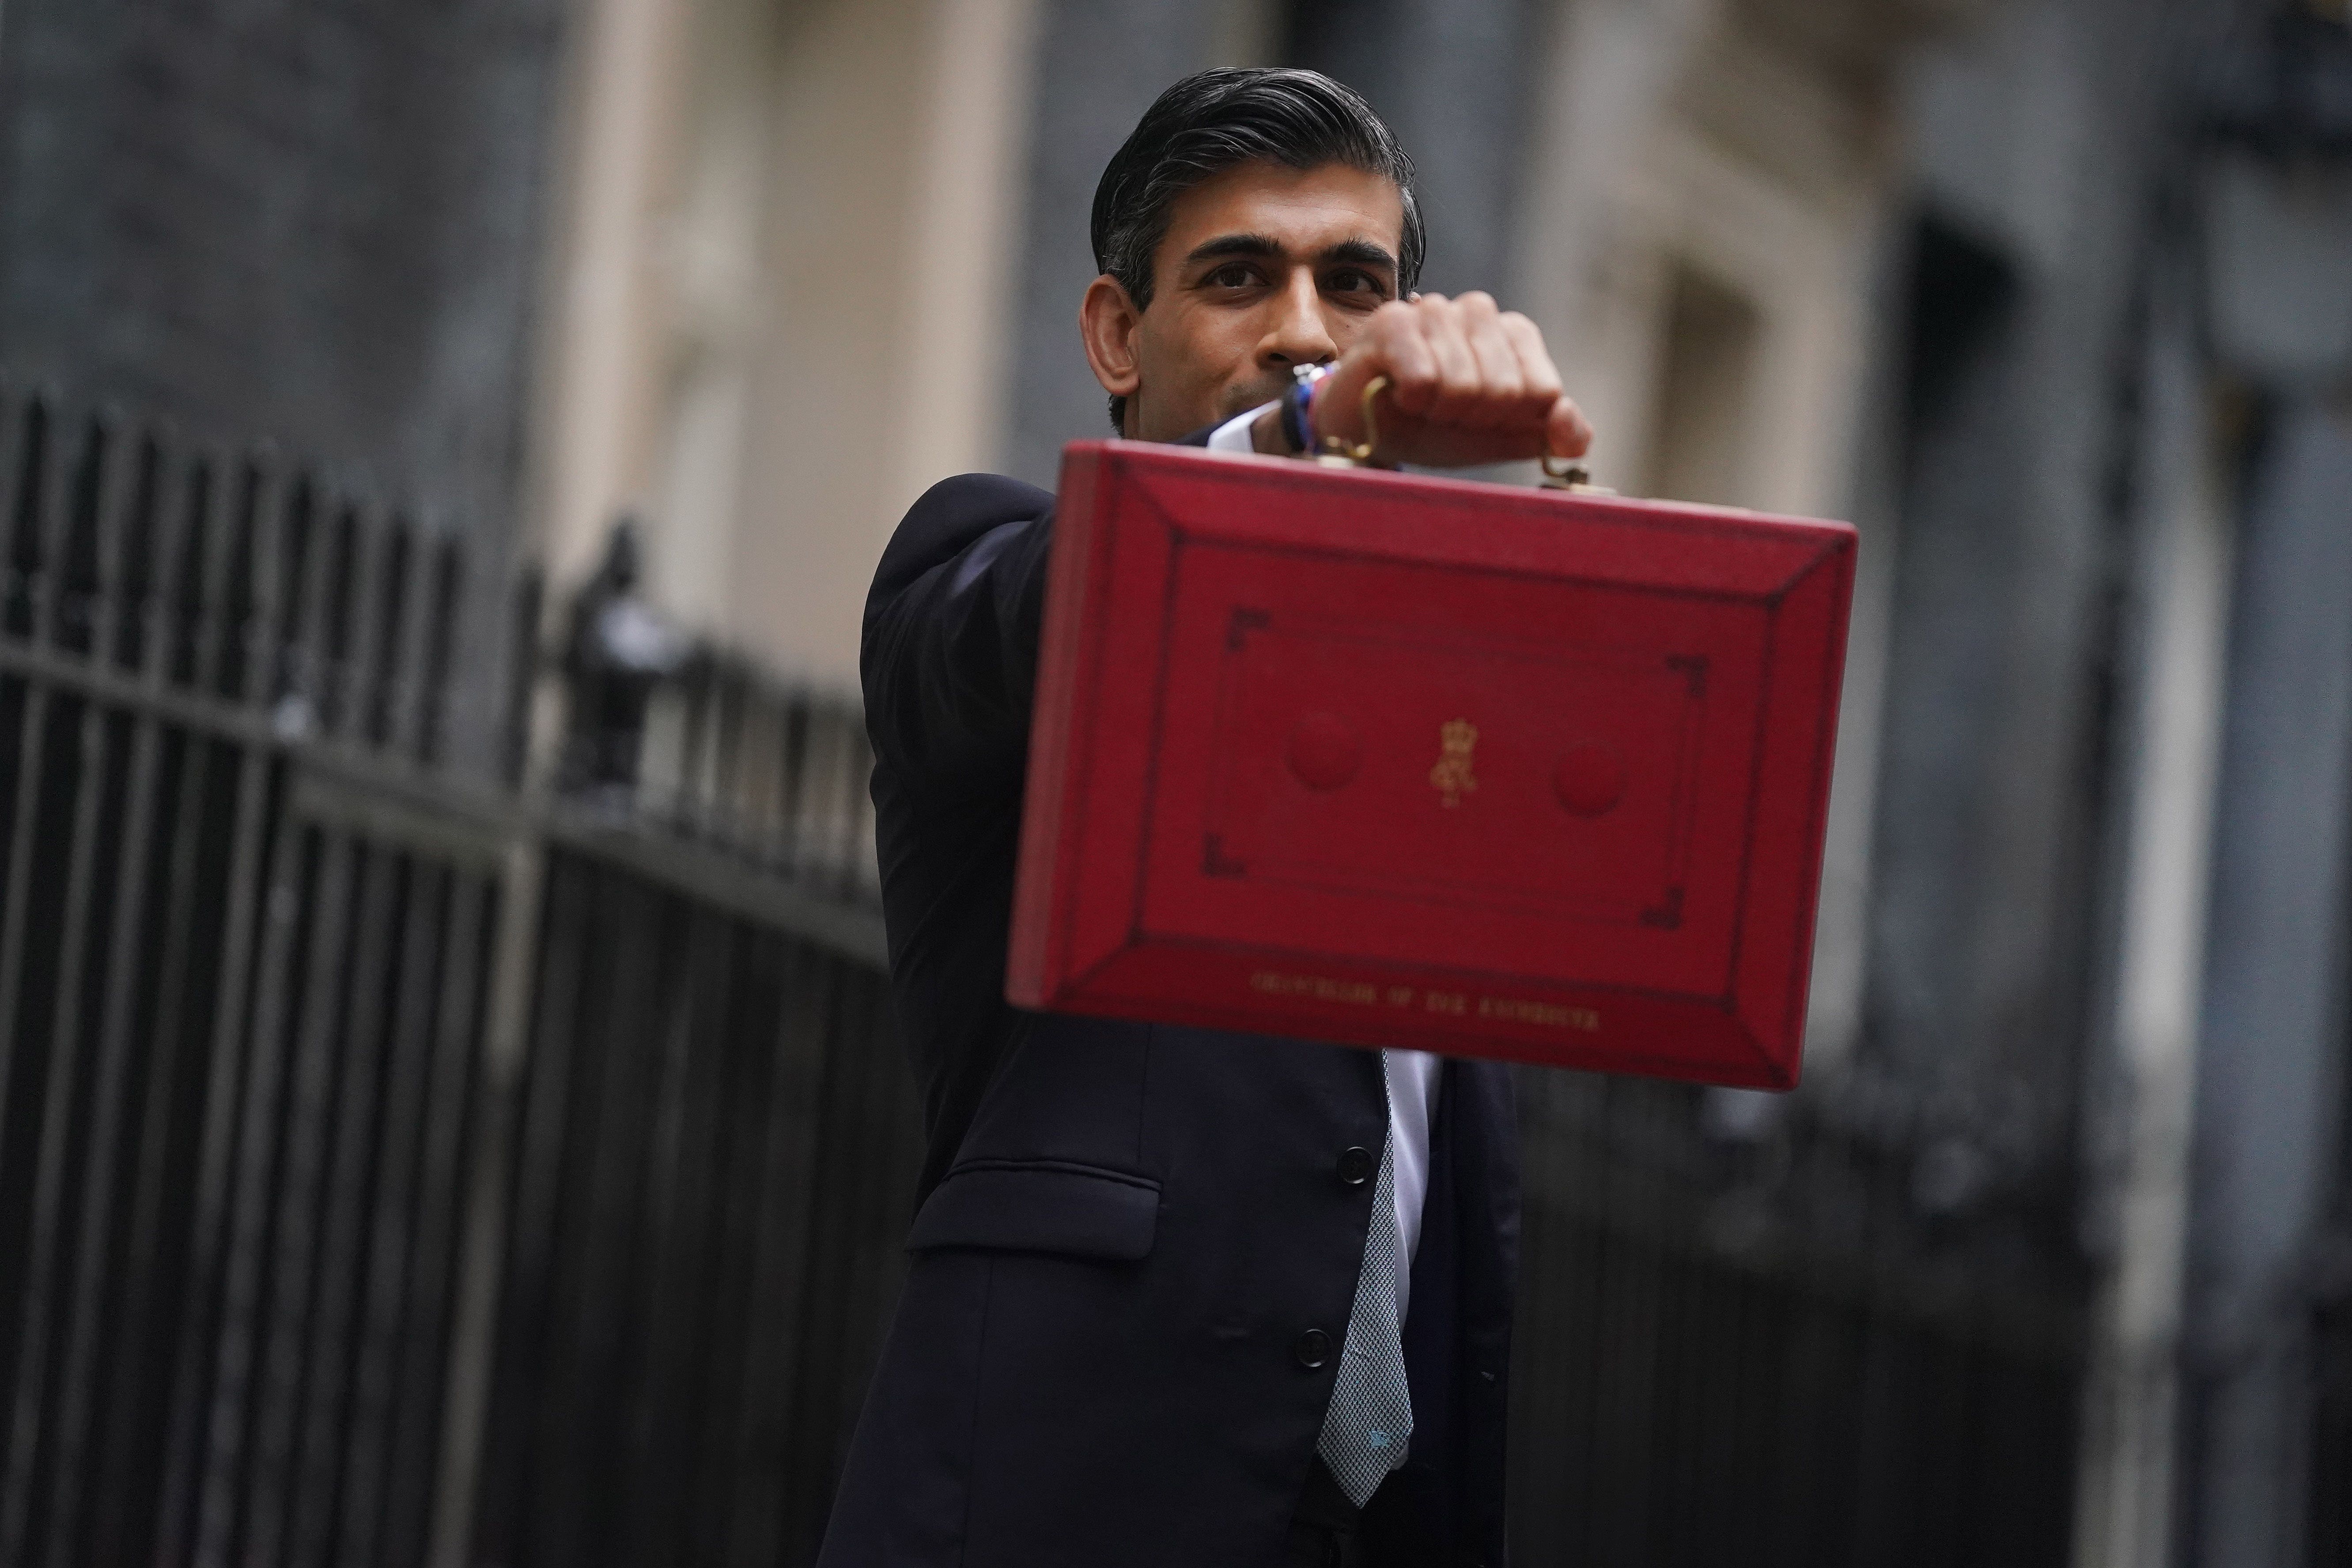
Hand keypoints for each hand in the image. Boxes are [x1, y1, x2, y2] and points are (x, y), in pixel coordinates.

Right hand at [1310, 292, 1591, 468]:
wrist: (1363, 431)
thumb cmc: (1433, 428)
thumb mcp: (1500, 438)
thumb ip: (1550, 435)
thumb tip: (1571, 430)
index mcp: (1514, 335)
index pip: (1544, 392)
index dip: (1509, 423)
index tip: (1480, 420)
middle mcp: (1479, 312)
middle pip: (1507, 391)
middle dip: (1473, 420)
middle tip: (1443, 413)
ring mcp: (1435, 310)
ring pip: (1464, 386)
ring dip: (1438, 413)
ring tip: (1419, 404)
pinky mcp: (1393, 321)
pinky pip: (1423, 378)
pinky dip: (1411, 401)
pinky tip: (1397, 393)